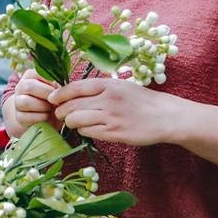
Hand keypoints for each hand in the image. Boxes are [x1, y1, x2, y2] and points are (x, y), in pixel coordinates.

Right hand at [11, 69, 61, 131]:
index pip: (37, 73)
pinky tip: (47, 116)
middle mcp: (21, 87)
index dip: (50, 81)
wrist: (41, 115)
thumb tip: (62, 87)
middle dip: (46, 94)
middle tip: (57, 100)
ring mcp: (17, 102)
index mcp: (30, 76)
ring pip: (26, 102)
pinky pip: (27, 117)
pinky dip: (41, 117)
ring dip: (43, 106)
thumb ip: (57, 84)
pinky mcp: (19, 117)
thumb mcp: (55, 89)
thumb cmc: (51, 99)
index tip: (59, 88)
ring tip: (52, 109)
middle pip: (28, 86)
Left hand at [48, 78, 181, 145]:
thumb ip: (98, 88)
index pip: (74, 87)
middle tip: (60, 114)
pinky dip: (83, 131)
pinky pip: (88, 132)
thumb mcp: (120, 86)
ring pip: (76, 120)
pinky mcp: (115, 132)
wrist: (165, 116)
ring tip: (73, 122)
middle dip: (61, 111)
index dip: (59, 94)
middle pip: (71, 105)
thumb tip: (71, 92)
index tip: (52, 99)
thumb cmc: (140, 100)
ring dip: (70, 122)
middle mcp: (108, 99)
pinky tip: (87, 129)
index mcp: (108, 84)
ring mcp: (111, 117)